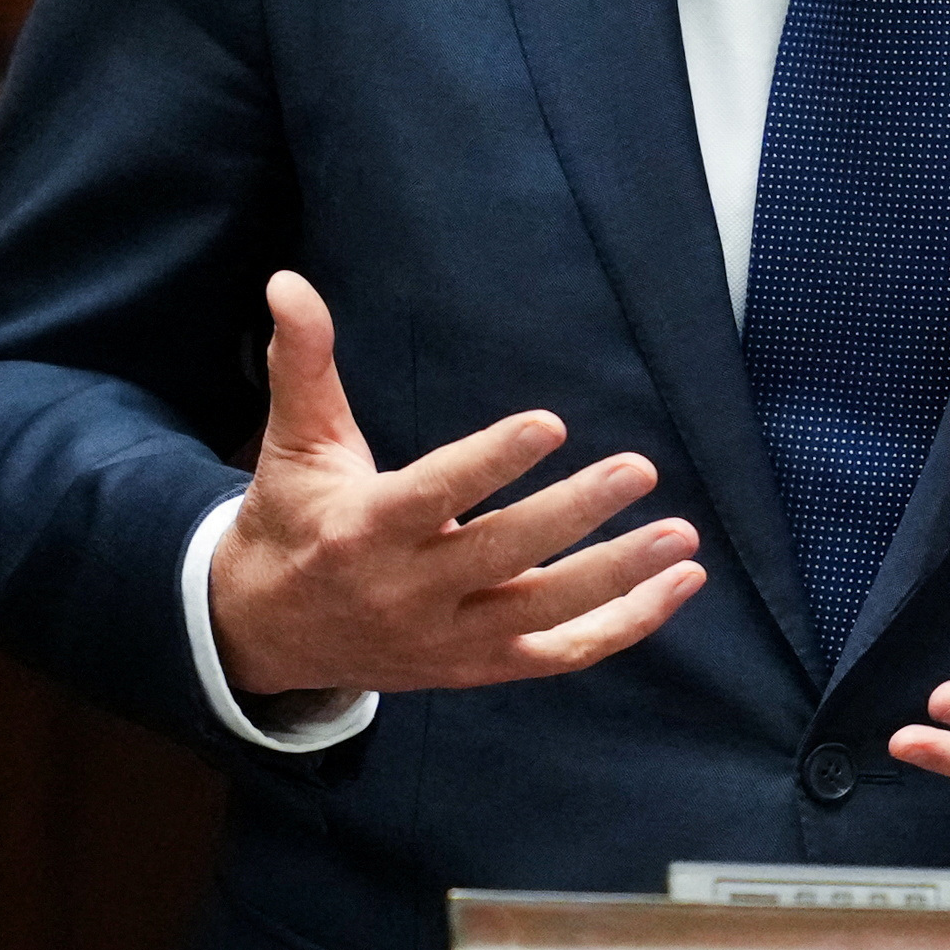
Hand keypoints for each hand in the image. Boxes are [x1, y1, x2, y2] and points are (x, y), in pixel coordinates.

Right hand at [205, 270, 704, 699]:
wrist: (268, 633)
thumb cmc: (293, 519)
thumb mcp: (295, 441)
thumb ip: (303, 361)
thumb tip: (289, 282)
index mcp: (364, 529)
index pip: (437, 492)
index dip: (492, 462)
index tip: (550, 424)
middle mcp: (408, 591)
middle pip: (503, 553)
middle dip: (575, 514)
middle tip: (639, 469)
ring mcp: (449, 638)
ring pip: (544, 611)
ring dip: (619, 578)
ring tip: (681, 537)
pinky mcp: (479, 666)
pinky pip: (562, 654)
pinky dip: (624, 625)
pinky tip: (678, 584)